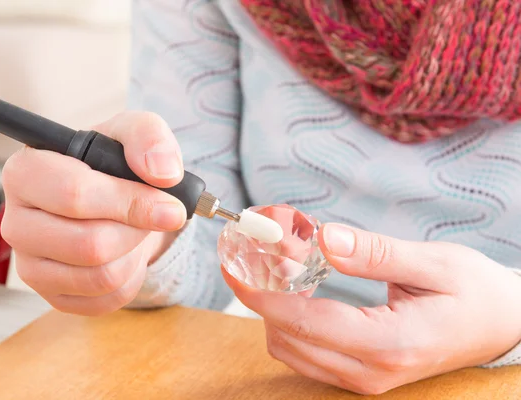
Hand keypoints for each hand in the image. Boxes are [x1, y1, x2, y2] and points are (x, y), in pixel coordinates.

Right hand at [1, 111, 186, 315]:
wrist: (115, 200)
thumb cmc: (115, 164)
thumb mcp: (135, 133)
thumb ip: (149, 138)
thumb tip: (163, 173)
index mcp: (25, 172)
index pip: (74, 194)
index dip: (131, 202)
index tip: (170, 206)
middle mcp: (17, 222)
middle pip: (89, 244)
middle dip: (138, 231)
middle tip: (157, 215)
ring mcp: (30, 265)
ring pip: (100, 276)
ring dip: (135, 254)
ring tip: (136, 230)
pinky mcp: (53, 295)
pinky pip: (105, 299)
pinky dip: (131, 277)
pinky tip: (127, 253)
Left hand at [223, 223, 520, 394]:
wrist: (500, 326)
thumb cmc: (475, 293)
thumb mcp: (434, 264)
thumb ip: (375, 253)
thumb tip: (324, 240)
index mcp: (388, 344)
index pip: (303, 322)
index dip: (260, 293)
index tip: (234, 266)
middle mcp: (370, 371)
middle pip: (286, 338)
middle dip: (263, 295)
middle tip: (261, 253)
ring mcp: (364, 379)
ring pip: (290, 349)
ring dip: (275, 308)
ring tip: (282, 266)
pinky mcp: (360, 374)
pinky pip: (306, 353)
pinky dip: (291, 321)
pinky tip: (299, 288)